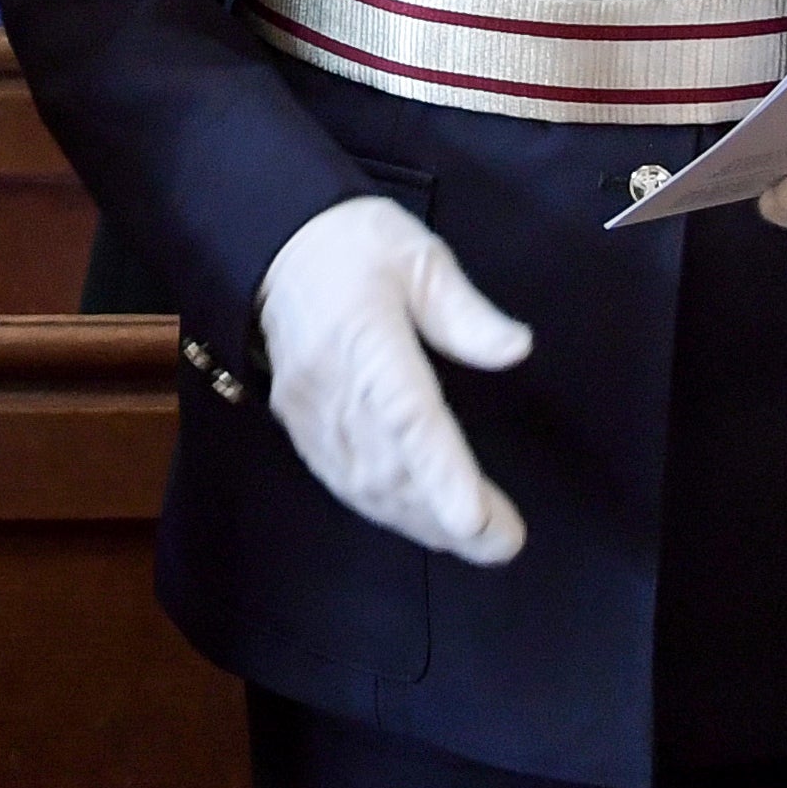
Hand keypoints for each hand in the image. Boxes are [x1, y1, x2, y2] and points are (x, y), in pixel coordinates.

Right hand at [256, 197, 530, 565]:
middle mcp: (332, 384)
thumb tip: (515, 349)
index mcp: (365, 335)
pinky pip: (343, 480)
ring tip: (478, 543)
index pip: (406, 414)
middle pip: (390, 467)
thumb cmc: (354, 245)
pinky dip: (387, 509)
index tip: (474, 517)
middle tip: (504, 543)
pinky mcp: (299, 424)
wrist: (271, 245)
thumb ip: (464, 309)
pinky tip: (423, 521)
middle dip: (446, 515)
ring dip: (420, 521)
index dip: (440, 472)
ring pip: (366, 484)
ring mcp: (309, 410)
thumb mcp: (417, 255)